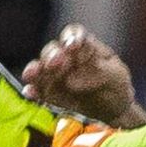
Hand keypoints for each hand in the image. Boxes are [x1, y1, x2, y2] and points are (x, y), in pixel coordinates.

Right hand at [20, 27, 144, 127]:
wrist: (113, 111)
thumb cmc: (115, 86)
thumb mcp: (115, 74)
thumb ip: (99, 69)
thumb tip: (76, 73)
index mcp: (84, 47)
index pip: (73, 35)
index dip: (71, 37)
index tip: (73, 45)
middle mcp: (66, 58)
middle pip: (53, 50)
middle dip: (52, 55)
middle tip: (55, 62)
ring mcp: (55, 76)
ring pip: (40, 68)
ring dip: (34, 70)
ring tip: (31, 74)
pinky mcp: (49, 93)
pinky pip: (38, 90)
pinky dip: (32, 91)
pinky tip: (30, 93)